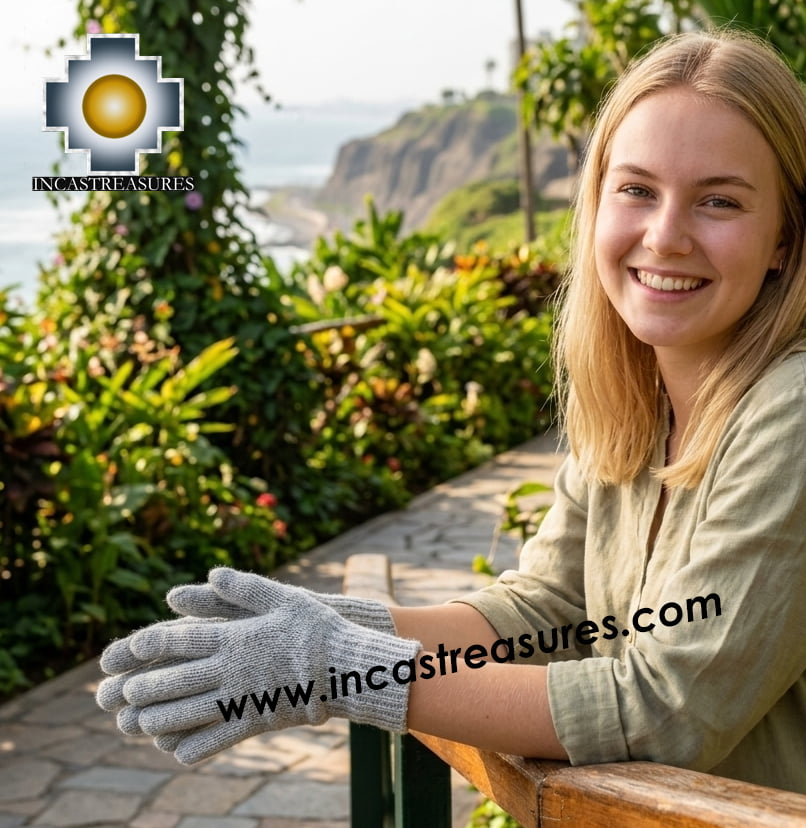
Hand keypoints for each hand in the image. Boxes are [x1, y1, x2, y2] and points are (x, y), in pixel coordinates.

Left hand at [96, 569, 419, 763]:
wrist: (347, 668)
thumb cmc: (317, 628)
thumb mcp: (284, 596)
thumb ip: (244, 587)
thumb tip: (210, 574)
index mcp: (235, 638)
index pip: (181, 641)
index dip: (150, 645)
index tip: (127, 649)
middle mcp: (231, 670)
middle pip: (175, 681)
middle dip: (143, 688)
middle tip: (118, 695)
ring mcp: (242, 699)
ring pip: (189, 713)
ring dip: (157, 719)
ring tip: (135, 724)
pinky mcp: (255, 721)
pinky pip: (217, 739)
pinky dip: (192, 746)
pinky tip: (176, 751)